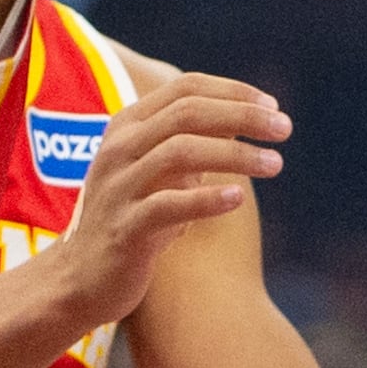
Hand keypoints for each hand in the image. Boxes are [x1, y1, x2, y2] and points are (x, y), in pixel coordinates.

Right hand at [52, 75, 289, 330]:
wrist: (82, 279)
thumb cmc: (132, 219)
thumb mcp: (158, 173)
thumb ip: (192, 144)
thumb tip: (247, 119)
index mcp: (127, 126)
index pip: (185, 88)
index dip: (234, 91)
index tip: (273, 104)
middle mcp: (119, 148)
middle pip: (187, 113)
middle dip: (242, 115)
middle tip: (285, 128)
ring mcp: (118, 187)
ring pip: (180, 151)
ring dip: (235, 154)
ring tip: (275, 163)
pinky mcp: (124, 228)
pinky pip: (168, 205)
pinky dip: (207, 198)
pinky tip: (238, 197)